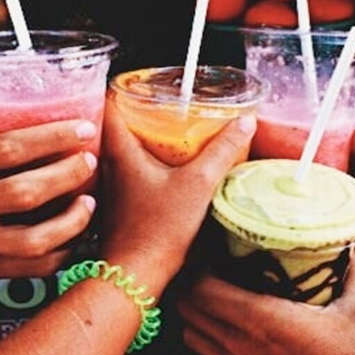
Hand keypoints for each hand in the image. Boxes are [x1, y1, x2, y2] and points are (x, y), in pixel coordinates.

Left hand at [100, 101, 255, 292]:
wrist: (137, 273)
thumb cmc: (159, 229)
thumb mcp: (199, 183)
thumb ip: (222, 151)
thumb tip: (245, 122)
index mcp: (120, 150)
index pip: (109, 103)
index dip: (125, 87)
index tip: (147, 80)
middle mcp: (109, 163)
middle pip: (117, 123)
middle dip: (140, 109)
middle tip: (166, 101)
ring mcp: (113, 184)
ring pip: (123, 147)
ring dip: (142, 135)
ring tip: (169, 128)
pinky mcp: (121, 202)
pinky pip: (129, 169)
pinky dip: (144, 159)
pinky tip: (166, 165)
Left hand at [178, 254, 354, 354]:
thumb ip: (348, 266)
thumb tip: (336, 237)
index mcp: (266, 323)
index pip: (203, 289)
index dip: (200, 263)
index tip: (212, 245)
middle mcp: (245, 348)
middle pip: (188, 308)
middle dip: (192, 280)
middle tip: (211, 260)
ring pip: (192, 333)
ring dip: (196, 308)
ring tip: (216, 287)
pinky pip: (209, 353)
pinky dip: (208, 332)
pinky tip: (233, 317)